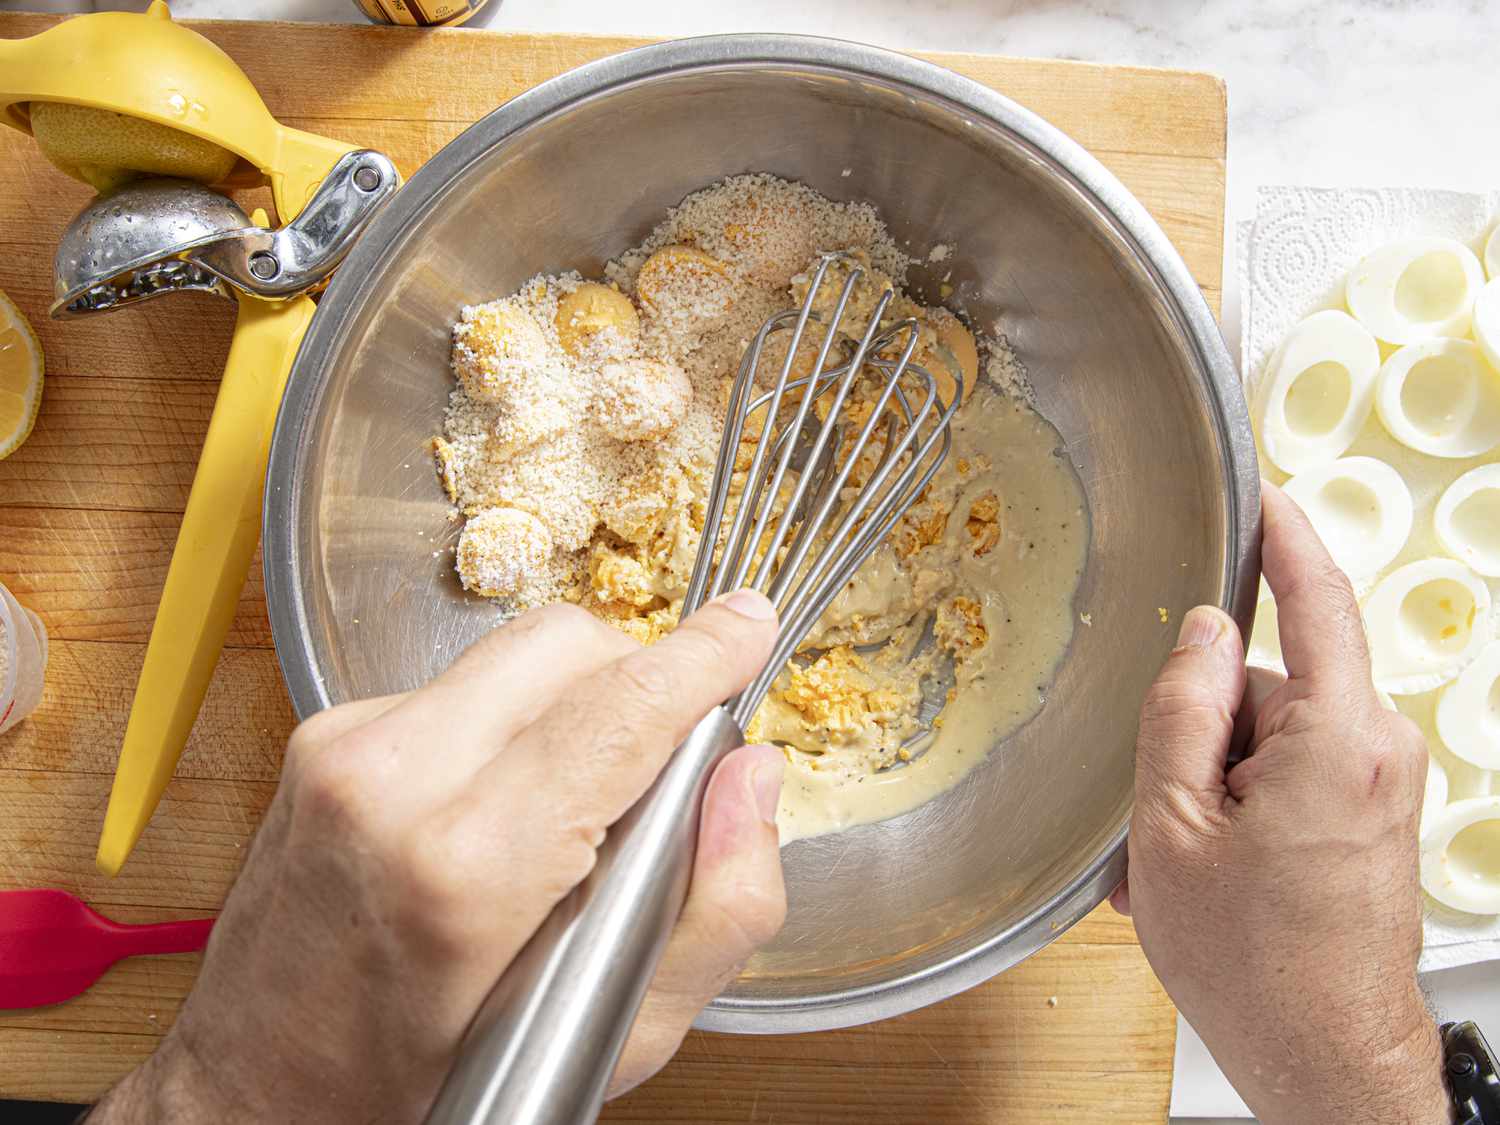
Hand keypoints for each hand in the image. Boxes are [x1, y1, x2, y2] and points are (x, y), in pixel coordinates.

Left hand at [90, 592, 787, 1123]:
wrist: (264, 1088)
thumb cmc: (429, 1081)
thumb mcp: (616, 1039)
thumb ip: (720, 907)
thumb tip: (751, 779)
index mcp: (466, 867)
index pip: (618, 710)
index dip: (702, 657)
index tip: (749, 625)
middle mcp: (391, 781)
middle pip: (566, 646)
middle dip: (639, 675)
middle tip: (663, 753)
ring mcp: (343, 749)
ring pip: (511, 653)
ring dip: (574, 697)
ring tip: (580, 791)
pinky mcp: (323, 736)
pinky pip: (457, 683)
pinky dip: (508, 719)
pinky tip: (505, 798)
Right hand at [1114, 483, 1449, 1123]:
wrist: (1325, 1058)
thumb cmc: (1254, 964)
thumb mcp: (1174, 827)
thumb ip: (1182, 711)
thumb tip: (1202, 633)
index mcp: (1337, 741)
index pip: (1318, 602)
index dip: (1285, 539)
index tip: (1261, 494)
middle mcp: (1376, 752)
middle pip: (1269, 687)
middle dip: (1202, 732)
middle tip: (1156, 811)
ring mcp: (1380, 787)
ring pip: (1269, 739)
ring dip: (1211, 784)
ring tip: (1176, 860)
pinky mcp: (1372, 817)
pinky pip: (1291, 778)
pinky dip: (1239, 810)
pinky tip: (1206, 870)